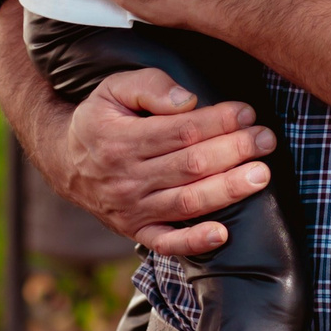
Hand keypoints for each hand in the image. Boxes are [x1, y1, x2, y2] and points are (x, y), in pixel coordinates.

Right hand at [62, 68, 276, 256]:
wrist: (63, 161)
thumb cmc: (100, 119)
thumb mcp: (114, 88)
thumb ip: (150, 86)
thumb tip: (188, 101)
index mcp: (121, 140)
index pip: (181, 131)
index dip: (219, 122)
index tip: (248, 114)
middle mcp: (126, 178)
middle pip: (191, 166)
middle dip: (235, 151)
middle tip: (266, 140)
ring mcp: (131, 209)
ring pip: (187, 201)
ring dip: (228, 190)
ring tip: (261, 175)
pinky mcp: (134, 230)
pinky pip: (166, 243)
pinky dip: (193, 243)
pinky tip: (222, 235)